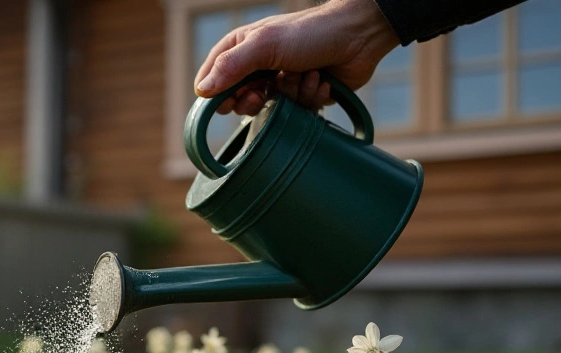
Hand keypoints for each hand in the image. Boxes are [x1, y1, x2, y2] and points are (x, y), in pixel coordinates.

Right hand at [193, 0, 399, 115]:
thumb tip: (202, 90)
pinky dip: (309, 98)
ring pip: (270, 108)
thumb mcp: (264, 45)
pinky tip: (320, 81)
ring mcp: (280, 81)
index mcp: (242, 49)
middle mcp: (258, 66)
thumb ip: (230, 66)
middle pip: (239, 101)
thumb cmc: (309, 33)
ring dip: (291, 95)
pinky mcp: (302, 95)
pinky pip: (296, 112)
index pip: (212, 80)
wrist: (358, 36)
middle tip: (266, 94)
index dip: (217, 95)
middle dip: (256, 100)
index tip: (230, 101)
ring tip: (305, 75)